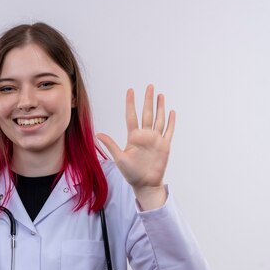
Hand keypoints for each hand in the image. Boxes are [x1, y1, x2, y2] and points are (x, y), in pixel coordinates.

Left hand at [97, 84, 174, 209]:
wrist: (145, 184)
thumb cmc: (131, 173)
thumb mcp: (119, 158)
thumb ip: (111, 145)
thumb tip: (97, 134)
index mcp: (133, 137)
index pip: (132, 116)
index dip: (131, 104)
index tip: (130, 91)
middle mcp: (145, 135)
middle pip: (147, 113)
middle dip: (148, 100)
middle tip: (149, 86)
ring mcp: (156, 139)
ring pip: (159, 119)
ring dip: (160, 107)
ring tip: (160, 95)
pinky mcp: (165, 145)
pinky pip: (169, 131)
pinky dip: (171, 122)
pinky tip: (172, 112)